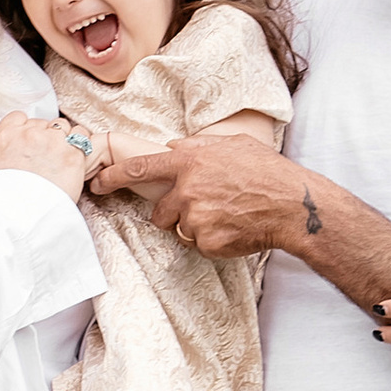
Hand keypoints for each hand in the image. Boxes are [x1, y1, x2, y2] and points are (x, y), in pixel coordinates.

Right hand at [0, 109, 99, 199]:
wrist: (22, 217)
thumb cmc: (4, 198)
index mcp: (7, 135)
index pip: (18, 117)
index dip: (26, 129)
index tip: (28, 142)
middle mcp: (30, 134)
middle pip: (43, 123)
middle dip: (45, 136)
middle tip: (45, 157)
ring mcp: (53, 142)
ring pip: (64, 127)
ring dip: (64, 139)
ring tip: (61, 159)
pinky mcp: (73, 154)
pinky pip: (83, 137)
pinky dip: (81, 145)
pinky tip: (75, 160)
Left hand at [92, 133, 300, 257]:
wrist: (292, 205)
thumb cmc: (267, 171)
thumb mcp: (232, 145)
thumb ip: (198, 147)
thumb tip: (173, 149)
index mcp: (190, 162)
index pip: (140, 167)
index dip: (114, 175)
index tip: (98, 181)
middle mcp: (187, 190)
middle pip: (159, 211)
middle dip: (172, 214)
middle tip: (202, 209)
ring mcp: (196, 218)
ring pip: (180, 230)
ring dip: (195, 227)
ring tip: (226, 216)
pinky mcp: (207, 242)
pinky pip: (199, 245)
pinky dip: (213, 241)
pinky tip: (234, 229)